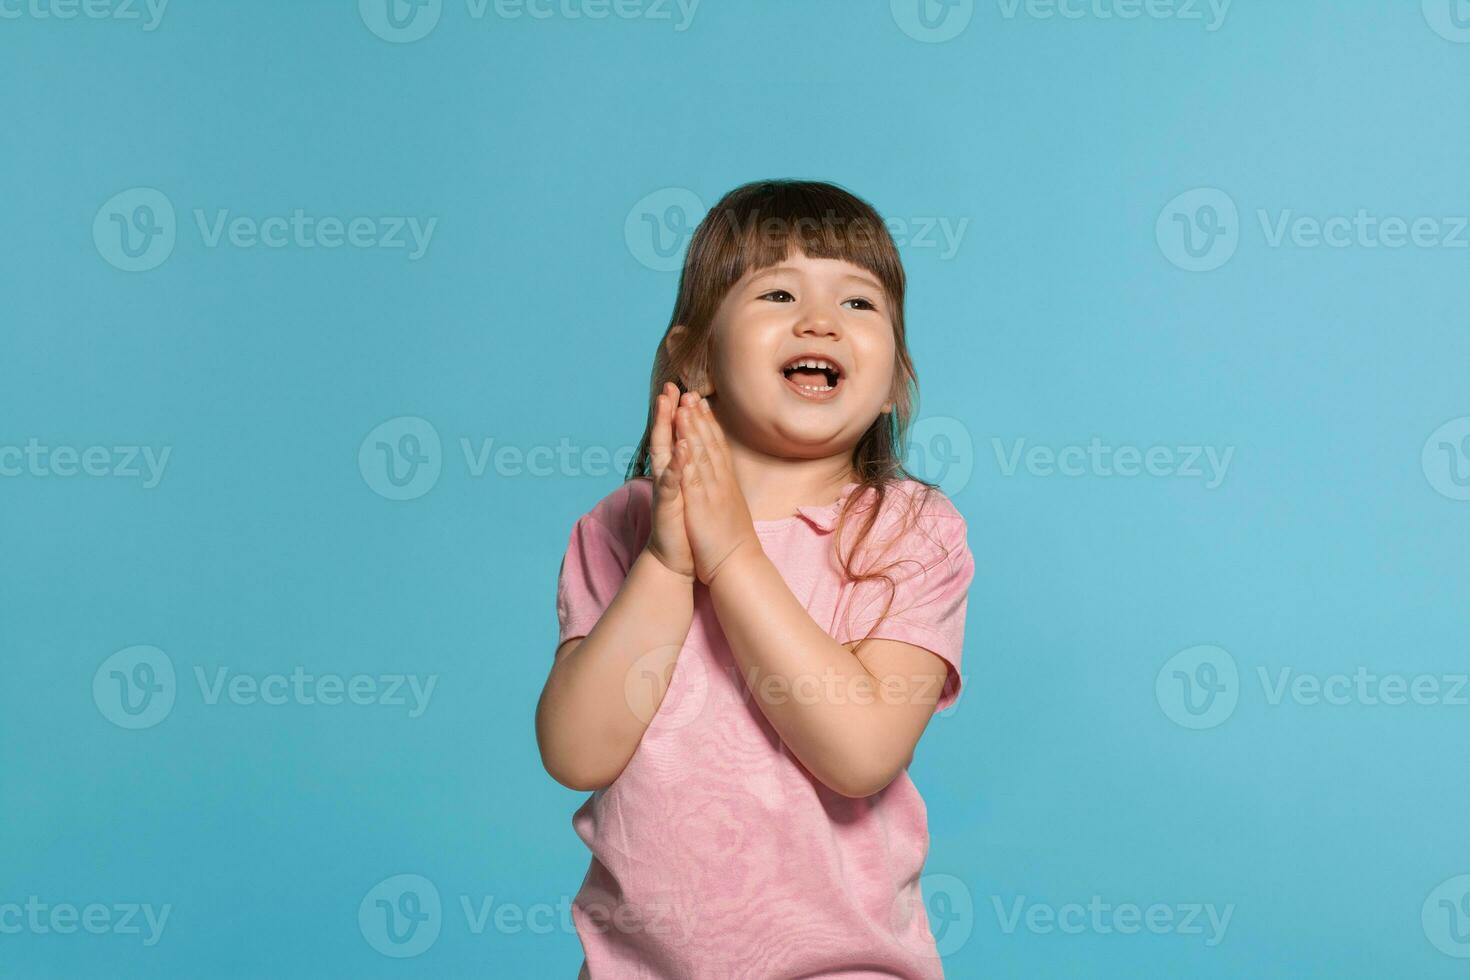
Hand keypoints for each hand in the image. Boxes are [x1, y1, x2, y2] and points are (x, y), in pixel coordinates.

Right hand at [643, 382, 696, 581]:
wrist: (675, 558)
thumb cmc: (684, 524)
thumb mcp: (689, 492)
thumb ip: (687, 471)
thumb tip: (690, 451)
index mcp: (676, 472)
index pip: (676, 436)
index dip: (677, 413)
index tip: (681, 388)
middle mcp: (667, 476)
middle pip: (665, 437)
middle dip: (666, 411)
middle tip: (668, 386)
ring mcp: (666, 489)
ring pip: (665, 453)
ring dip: (666, 428)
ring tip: (668, 404)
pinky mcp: (668, 506)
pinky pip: (671, 482)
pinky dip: (676, 465)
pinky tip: (680, 449)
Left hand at [674, 391, 760, 585]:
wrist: (738, 564)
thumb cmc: (733, 541)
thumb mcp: (730, 509)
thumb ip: (726, 492)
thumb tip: (726, 483)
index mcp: (726, 482)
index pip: (718, 446)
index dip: (710, 423)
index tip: (703, 403)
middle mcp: (721, 481)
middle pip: (710, 443)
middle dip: (700, 417)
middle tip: (692, 392)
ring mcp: (712, 490)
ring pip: (702, 453)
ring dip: (693, 428)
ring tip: (685, 404)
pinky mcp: (701, 503)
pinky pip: (693, 474)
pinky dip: (688, 455)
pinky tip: (682, 439)